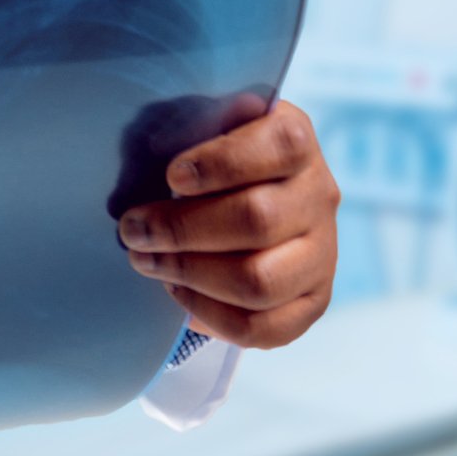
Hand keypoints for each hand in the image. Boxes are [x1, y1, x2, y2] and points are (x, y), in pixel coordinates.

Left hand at [120, 98, 339, 349]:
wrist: (248, 200)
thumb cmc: (212, 161)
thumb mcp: (203, 128)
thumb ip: (184, 129)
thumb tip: (148, 154)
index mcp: (297, 141)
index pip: (280, 146)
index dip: (223, 163)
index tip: (173, 176)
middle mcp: (319, 197)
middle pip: (259, 220)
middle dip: (184, 229)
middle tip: (134, 230)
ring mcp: (321, 254)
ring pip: (260, 281)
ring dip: (191, 274)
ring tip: (148, 261)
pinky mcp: (312, 301)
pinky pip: (263, 327)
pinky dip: (210, 316)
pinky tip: (179, 292)